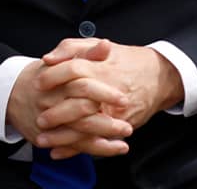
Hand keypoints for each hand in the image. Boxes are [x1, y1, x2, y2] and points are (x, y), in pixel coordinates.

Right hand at [6, 53, 131, 160]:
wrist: (10, 94)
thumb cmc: (42, 76)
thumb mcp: (61, 60)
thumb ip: (86, 53)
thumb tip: (107, 46)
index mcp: (54, 79)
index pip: (80, 84)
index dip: (103, 91)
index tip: (122, 96)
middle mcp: (50, 101)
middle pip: (81, 109)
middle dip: (107, 115)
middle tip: (127, 120)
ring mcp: (48, 120)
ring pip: (80, 130)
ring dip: (106, 132)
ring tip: (127, 130)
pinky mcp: (47, 137)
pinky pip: (75, 145)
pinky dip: (99, 148)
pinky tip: (117, 146)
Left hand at [37, 38, 184, 146]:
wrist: (159, 76)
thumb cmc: (125, 59)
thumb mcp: (97, 44)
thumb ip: (70, 48)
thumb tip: (48, 58)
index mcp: (101, 68)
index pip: (73, 70)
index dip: (52, 76)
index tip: (37, 83)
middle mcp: (108, 91)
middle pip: (79, 105)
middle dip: (56, 115)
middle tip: (39, 120)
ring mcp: (116, 111)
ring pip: (87, 128)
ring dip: (63, 137)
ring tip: (43, 140)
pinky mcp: (122, 124)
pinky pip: (98, 140)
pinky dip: (78, 148)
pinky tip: (60, 152)